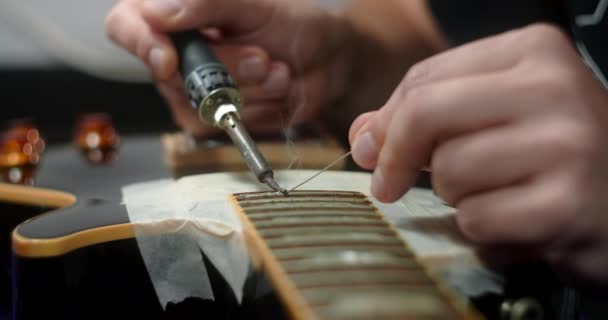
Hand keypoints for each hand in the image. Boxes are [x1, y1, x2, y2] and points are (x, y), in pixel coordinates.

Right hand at [105, 0, 351, 136]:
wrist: (326, 62)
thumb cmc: (291, 25)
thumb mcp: (255, 5)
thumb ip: (207, 3)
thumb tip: (156, 12)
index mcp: (175, 14)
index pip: (126, 26)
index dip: (140, 43)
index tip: (170, 59)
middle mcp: (176, 52)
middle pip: (169, 75)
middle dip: (227, 69)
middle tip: (263, 56)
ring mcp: (192, 89)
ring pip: (199, 104)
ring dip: (250, 89)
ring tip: (276, 69)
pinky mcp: (213, 117)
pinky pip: (219, 125)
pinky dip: (257, 108)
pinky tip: (275, 90)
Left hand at [349, 24, 607, 283]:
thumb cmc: (556, 154)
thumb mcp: (496, 115)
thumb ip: (426, 115)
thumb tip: (362, 136)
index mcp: (534, 51)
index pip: (424, 78)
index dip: (387, 121)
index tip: (374, 150)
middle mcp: (554, 88)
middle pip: (425, 114)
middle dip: (397, 157)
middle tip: (391, 185)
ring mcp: (565, 145)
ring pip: (449, 171)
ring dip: (456, 197)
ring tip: (495, 196)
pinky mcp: (565, 204)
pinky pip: (476, 218)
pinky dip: (481, 230)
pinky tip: (514, 223)